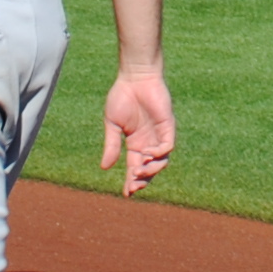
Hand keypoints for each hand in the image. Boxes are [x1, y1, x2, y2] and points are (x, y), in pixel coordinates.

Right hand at [101, 68, 174, 194]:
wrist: (134, 77)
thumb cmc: (121, 97)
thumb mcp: (112, 125)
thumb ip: (111, 146)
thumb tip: (105, 168)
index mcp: (135, 143)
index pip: (135, 168)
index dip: (132, 182)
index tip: (126, 194)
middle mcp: (149, 142)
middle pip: (150, 169)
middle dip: (143, 181)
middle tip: (134, 187)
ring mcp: (159, 135)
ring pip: (161, 161)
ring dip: (151, 170)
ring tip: (139, 172)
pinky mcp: (168, 126)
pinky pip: (167, 146)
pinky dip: (159, 154)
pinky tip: (147, 154)